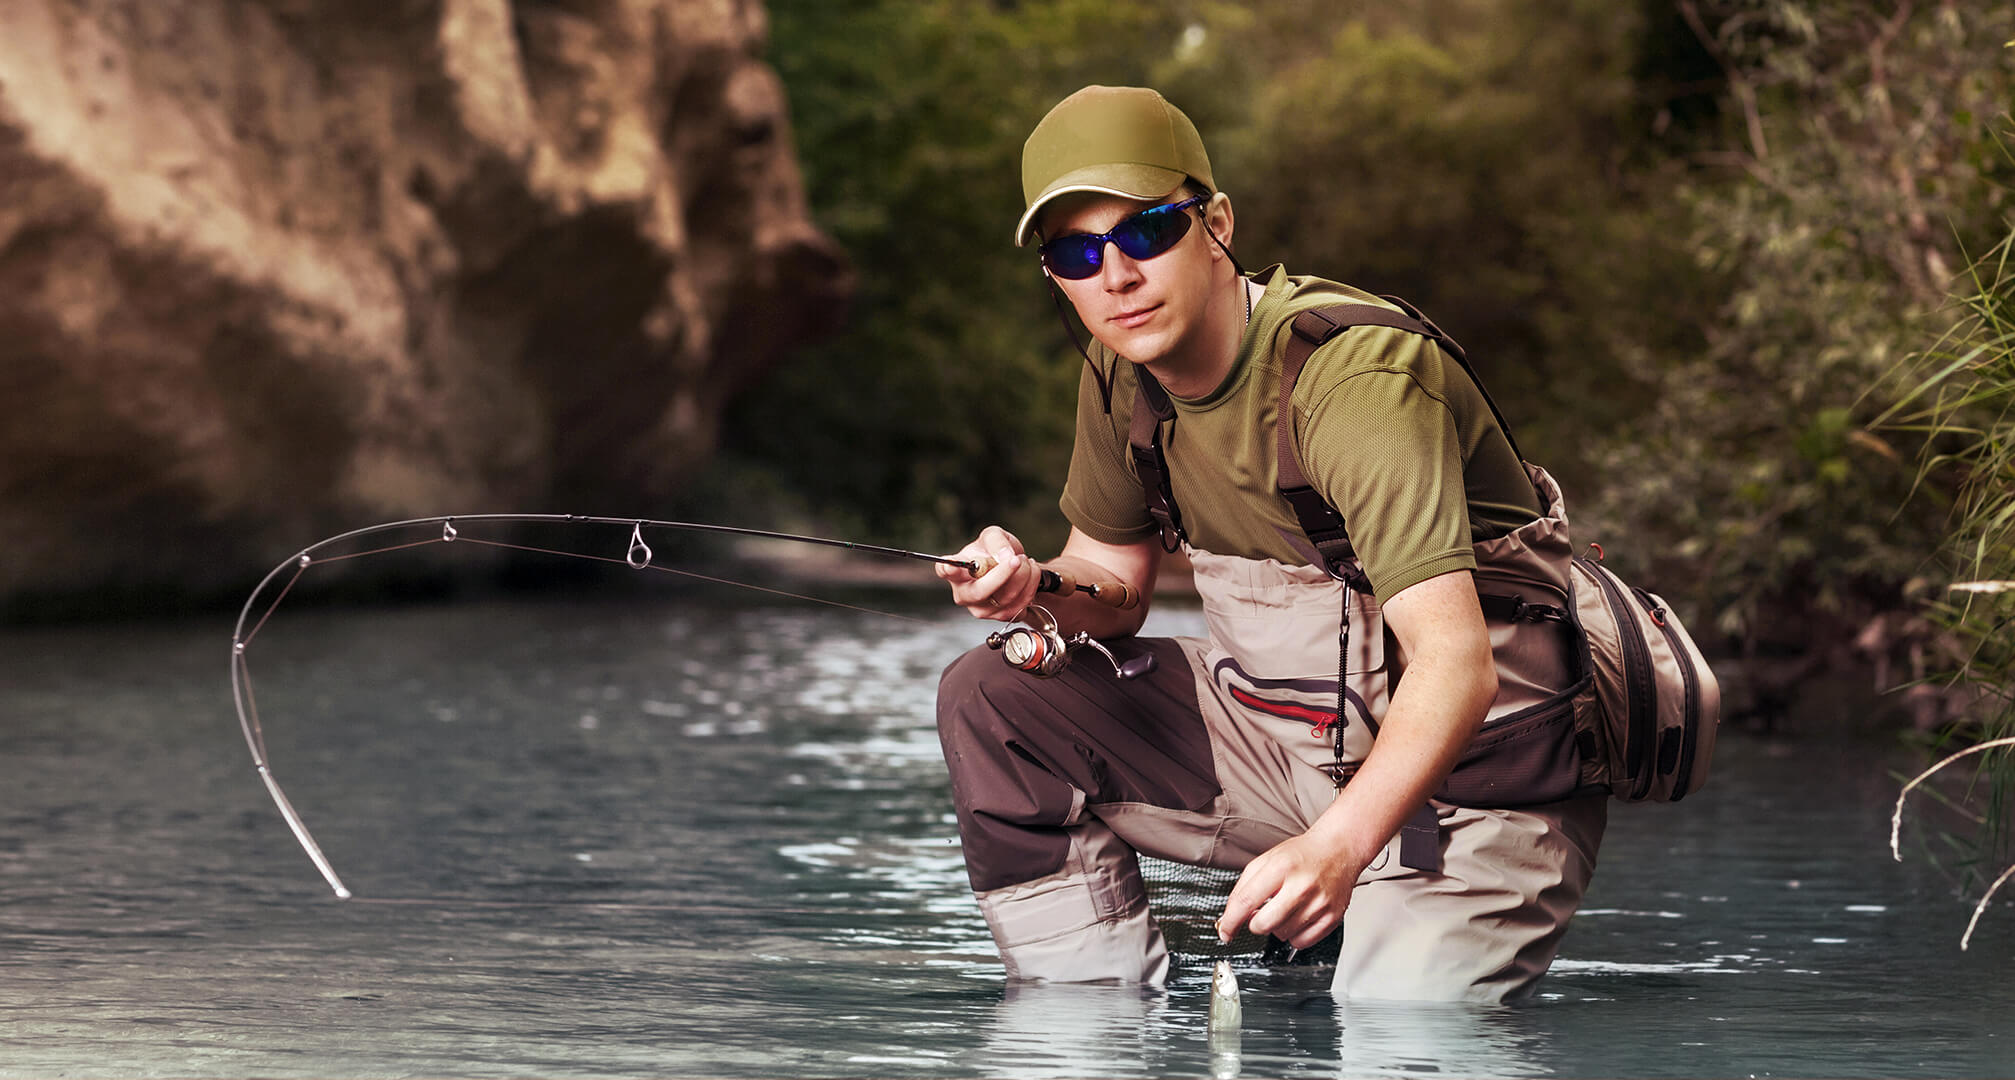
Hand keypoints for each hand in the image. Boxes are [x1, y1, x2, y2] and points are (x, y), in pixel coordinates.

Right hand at [937, 526, 1039, 620]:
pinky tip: (1029, 574)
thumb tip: (1004, 556)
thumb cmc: (995, 551)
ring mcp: (982, 609)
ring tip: (1024, 561)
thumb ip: (996, 541)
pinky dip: (1030, 585)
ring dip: (1023, 575)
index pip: (945, 571)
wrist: (1014, 566)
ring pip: (1005, 597)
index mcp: (957, 572)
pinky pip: (1020, 605)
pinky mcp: (1001, 616)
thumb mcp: (994, 535)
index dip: (947, 569)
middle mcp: (965, 593)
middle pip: (979, 591)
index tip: (951, 566)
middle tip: (1016, 559)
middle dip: (1003, 574)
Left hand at [1216, 832, 1360, 949]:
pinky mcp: (1332, 917)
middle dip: (1254, 924)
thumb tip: (1231, 916)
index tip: (1225, 931)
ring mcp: (1319, 903)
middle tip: (1260, 914)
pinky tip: (1297, 918)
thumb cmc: (1302, 855)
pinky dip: (1294, 935)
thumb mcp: (1267, 859)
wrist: (1338, 850)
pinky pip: (1301, 942)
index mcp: (1281, 867)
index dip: (1230, 921)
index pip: (1246, 901)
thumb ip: (1245, 886)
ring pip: (1281, 935)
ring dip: (1276, 927)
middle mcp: (1301, 885)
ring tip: (1285, 908)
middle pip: (1263, 924)